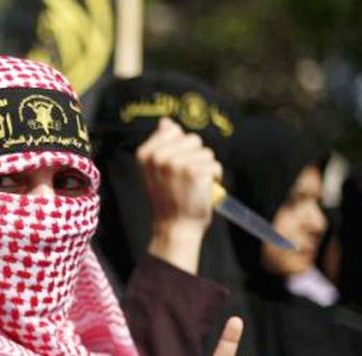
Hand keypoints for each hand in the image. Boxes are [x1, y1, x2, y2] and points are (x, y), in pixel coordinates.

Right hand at [138, 117, 222, 273]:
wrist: (175, 227)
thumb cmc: (168, 199)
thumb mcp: (156, 170)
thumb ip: (161, 144)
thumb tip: (166, 122)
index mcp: (146, 153)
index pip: (174, 131)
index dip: (181, 148)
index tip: (173, 168)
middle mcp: (160, 156)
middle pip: (193, 140)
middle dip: (195, 157)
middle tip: (184, 179)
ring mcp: (178, 164)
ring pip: (206, 153)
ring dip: (205, 169)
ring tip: (193, 186)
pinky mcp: (196, 173)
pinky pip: (215, 166)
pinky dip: (214, 179)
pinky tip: (202, 190)